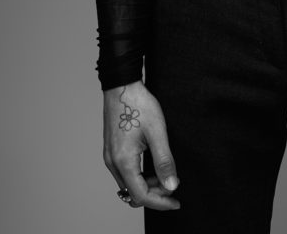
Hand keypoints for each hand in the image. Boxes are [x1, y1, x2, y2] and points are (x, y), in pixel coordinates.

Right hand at [102, 81, 180, 210]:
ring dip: (146, 185)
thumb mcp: (157, 132)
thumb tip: (172, 186)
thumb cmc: (139, 105)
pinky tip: (152, 165)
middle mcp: (113, 163)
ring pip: (128, 184)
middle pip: (133, 193)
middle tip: (173, 184)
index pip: (141, 196)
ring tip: (165, 174)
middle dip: (154, 194)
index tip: (176, 202)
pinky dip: (139, 176)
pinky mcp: (111, 150)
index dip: (160, 202)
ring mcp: (110, 157)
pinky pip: (124, 173)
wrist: (122, 85)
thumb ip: (164, 161)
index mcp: (123, 161)